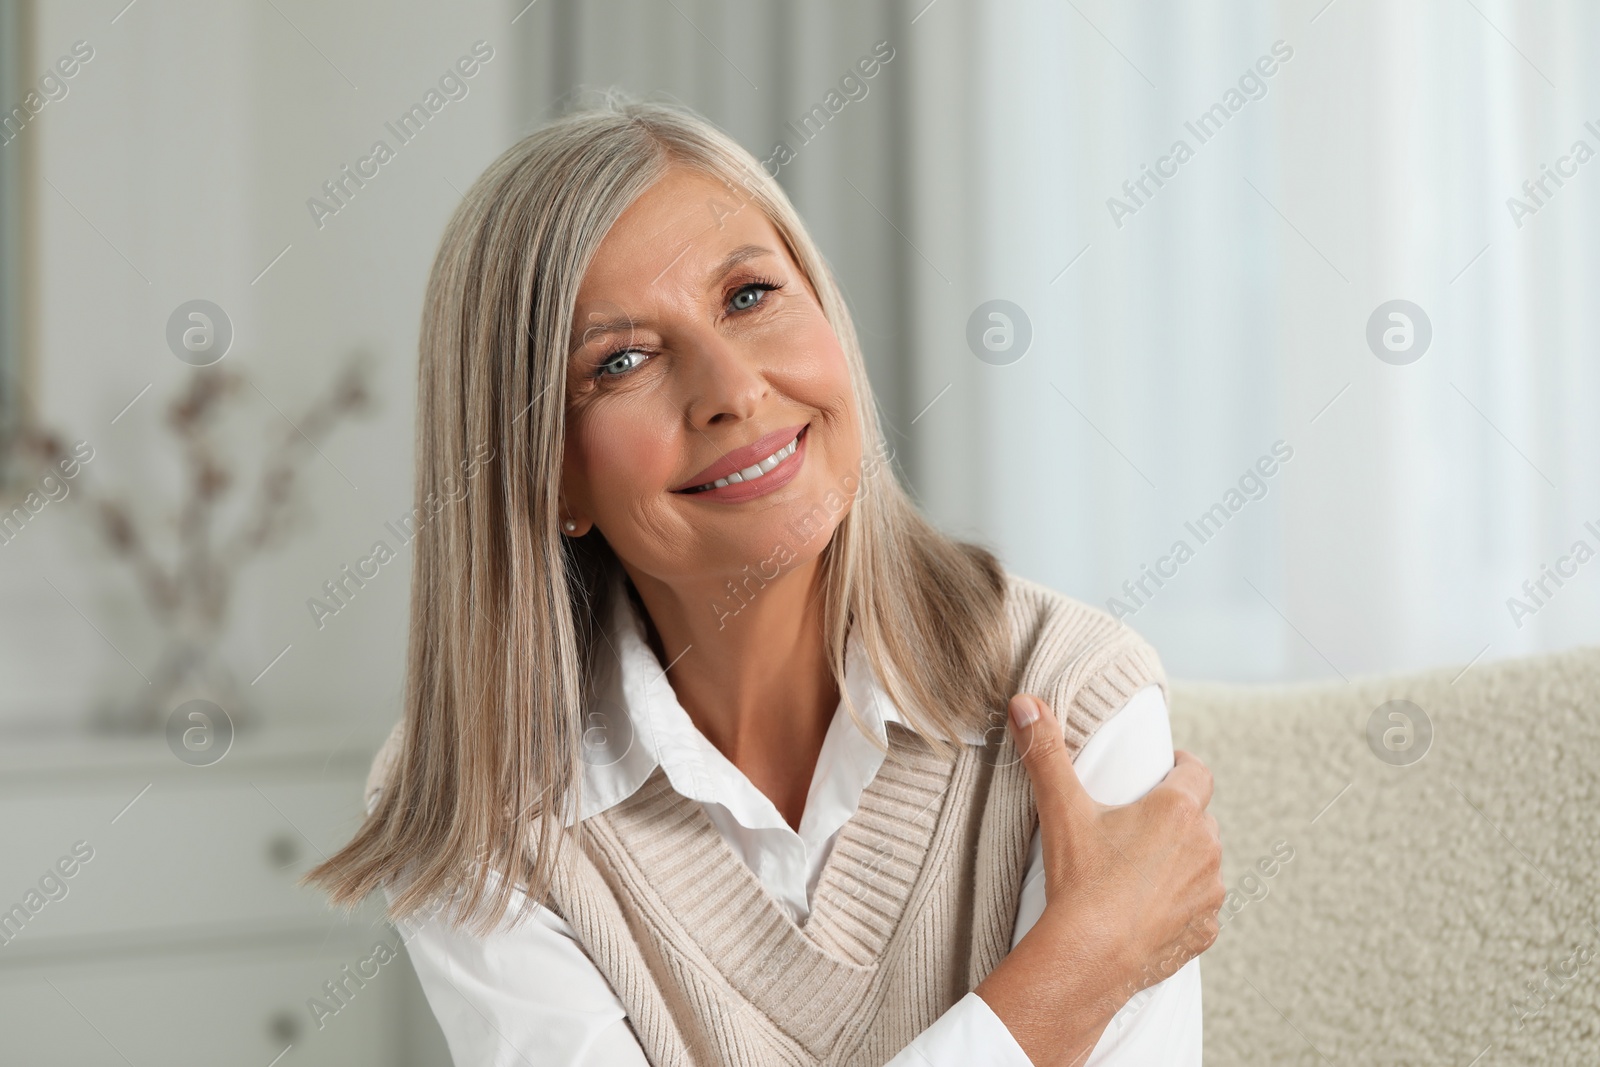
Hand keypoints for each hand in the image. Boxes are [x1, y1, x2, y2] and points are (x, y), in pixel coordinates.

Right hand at [974, 693, 1223, 1065]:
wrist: (1088, 959)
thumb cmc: (1079, 881)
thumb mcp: (1061, 809)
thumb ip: (1045, 751)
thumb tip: (1024, 702)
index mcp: (1178, 810)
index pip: (1199, 772)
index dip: (1182, 767)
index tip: (1164, 770)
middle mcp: (1206, 847)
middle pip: (1200, 818)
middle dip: (1176, 818)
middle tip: (1136, 824)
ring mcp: (1209, 893)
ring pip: (1203, 864)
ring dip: (1181, 862)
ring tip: (1140, 869)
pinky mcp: (1205, 931)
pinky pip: (1200, 910)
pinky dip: (1180, 906)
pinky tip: (1148, 911)